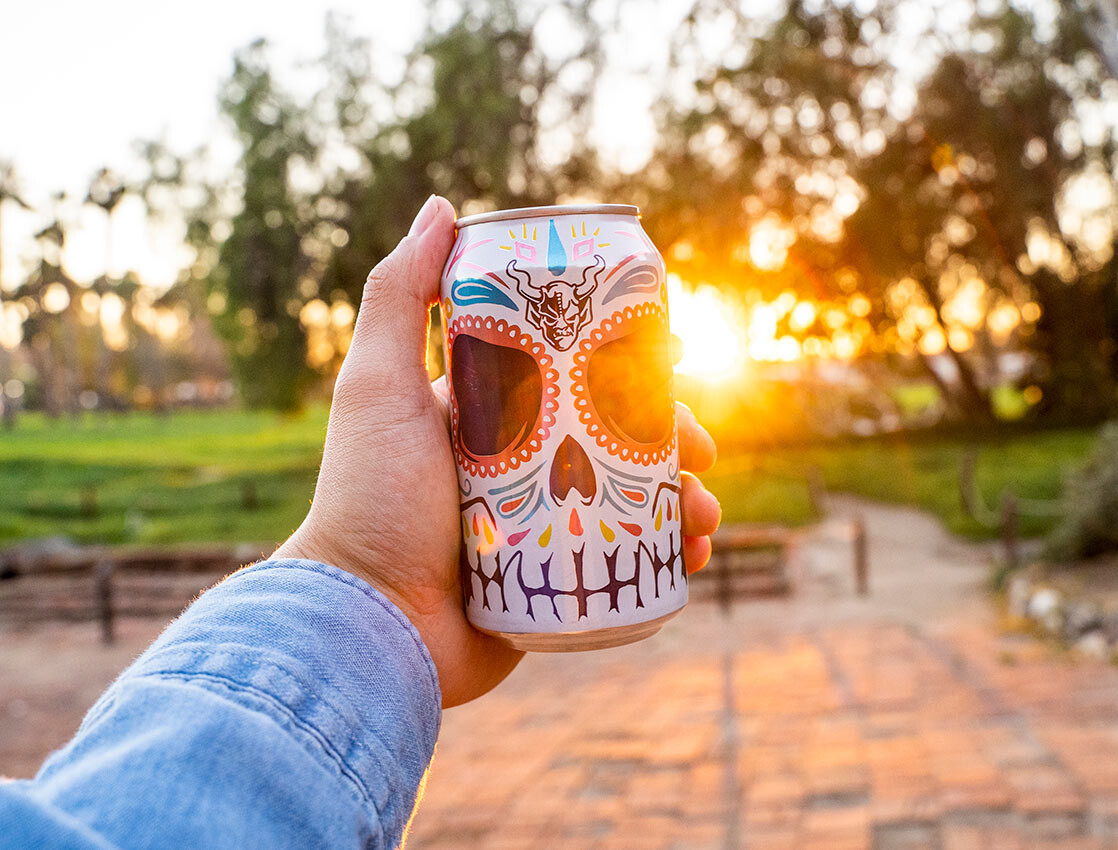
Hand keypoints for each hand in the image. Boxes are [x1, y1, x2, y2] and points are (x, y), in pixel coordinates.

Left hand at [274, 196, 720, 707]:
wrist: (366, 621)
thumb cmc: (370, 498)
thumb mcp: (378, 386)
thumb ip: (398, 296)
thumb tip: (443, 206)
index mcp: (493, 418)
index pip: (578, 378)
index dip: (632, 368)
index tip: (675, 361)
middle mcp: (522, 469)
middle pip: (618, 440)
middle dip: (672, 438)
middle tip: (700, 448)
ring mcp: (543, 529)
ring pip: (633, 501)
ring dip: (683, 500)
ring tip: (703, 514)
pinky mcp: (557, 582)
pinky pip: (627, 562)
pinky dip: (668, 557)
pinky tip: (691, 556)